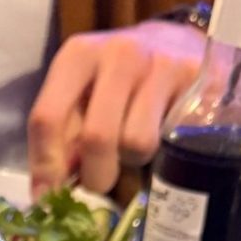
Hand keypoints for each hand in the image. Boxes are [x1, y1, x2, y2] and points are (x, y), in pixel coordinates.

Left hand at [28, 21, 206, 193]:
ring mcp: (160, 63)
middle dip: (95, 175)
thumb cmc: (121, 82)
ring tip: (135, 145)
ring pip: (136, 142)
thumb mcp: (84, 97)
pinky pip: (172, 138)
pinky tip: (163, 134)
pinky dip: (163, 149)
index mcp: (78, 56)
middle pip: (96, 137)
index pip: (48, 117)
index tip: (48, 195)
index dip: (45, 164)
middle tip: (99, 184)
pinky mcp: (196, 80)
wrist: (180, 45)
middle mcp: (118, 54)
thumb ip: (64, 138)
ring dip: (133, 159)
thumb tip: (49, 191)